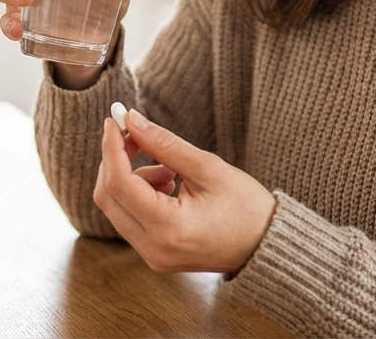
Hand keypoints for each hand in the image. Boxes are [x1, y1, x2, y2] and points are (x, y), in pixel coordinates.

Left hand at [93, 110, 277, 272]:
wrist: (267, 245)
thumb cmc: (247, 207)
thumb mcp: (208, 167)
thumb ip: (165, 144)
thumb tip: (131, 120)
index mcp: (169, 228)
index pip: (120, 184)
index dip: (112, 148)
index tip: (114, 120)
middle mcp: (153, 248)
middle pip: (108, 197)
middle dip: (115, 160)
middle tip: (134, 134)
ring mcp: (152, 256)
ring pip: (116, 207)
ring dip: (131, 178)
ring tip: (170, 170)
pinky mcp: (154, 255)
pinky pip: (129, 218)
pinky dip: (138, 194)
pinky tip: (169, 186)